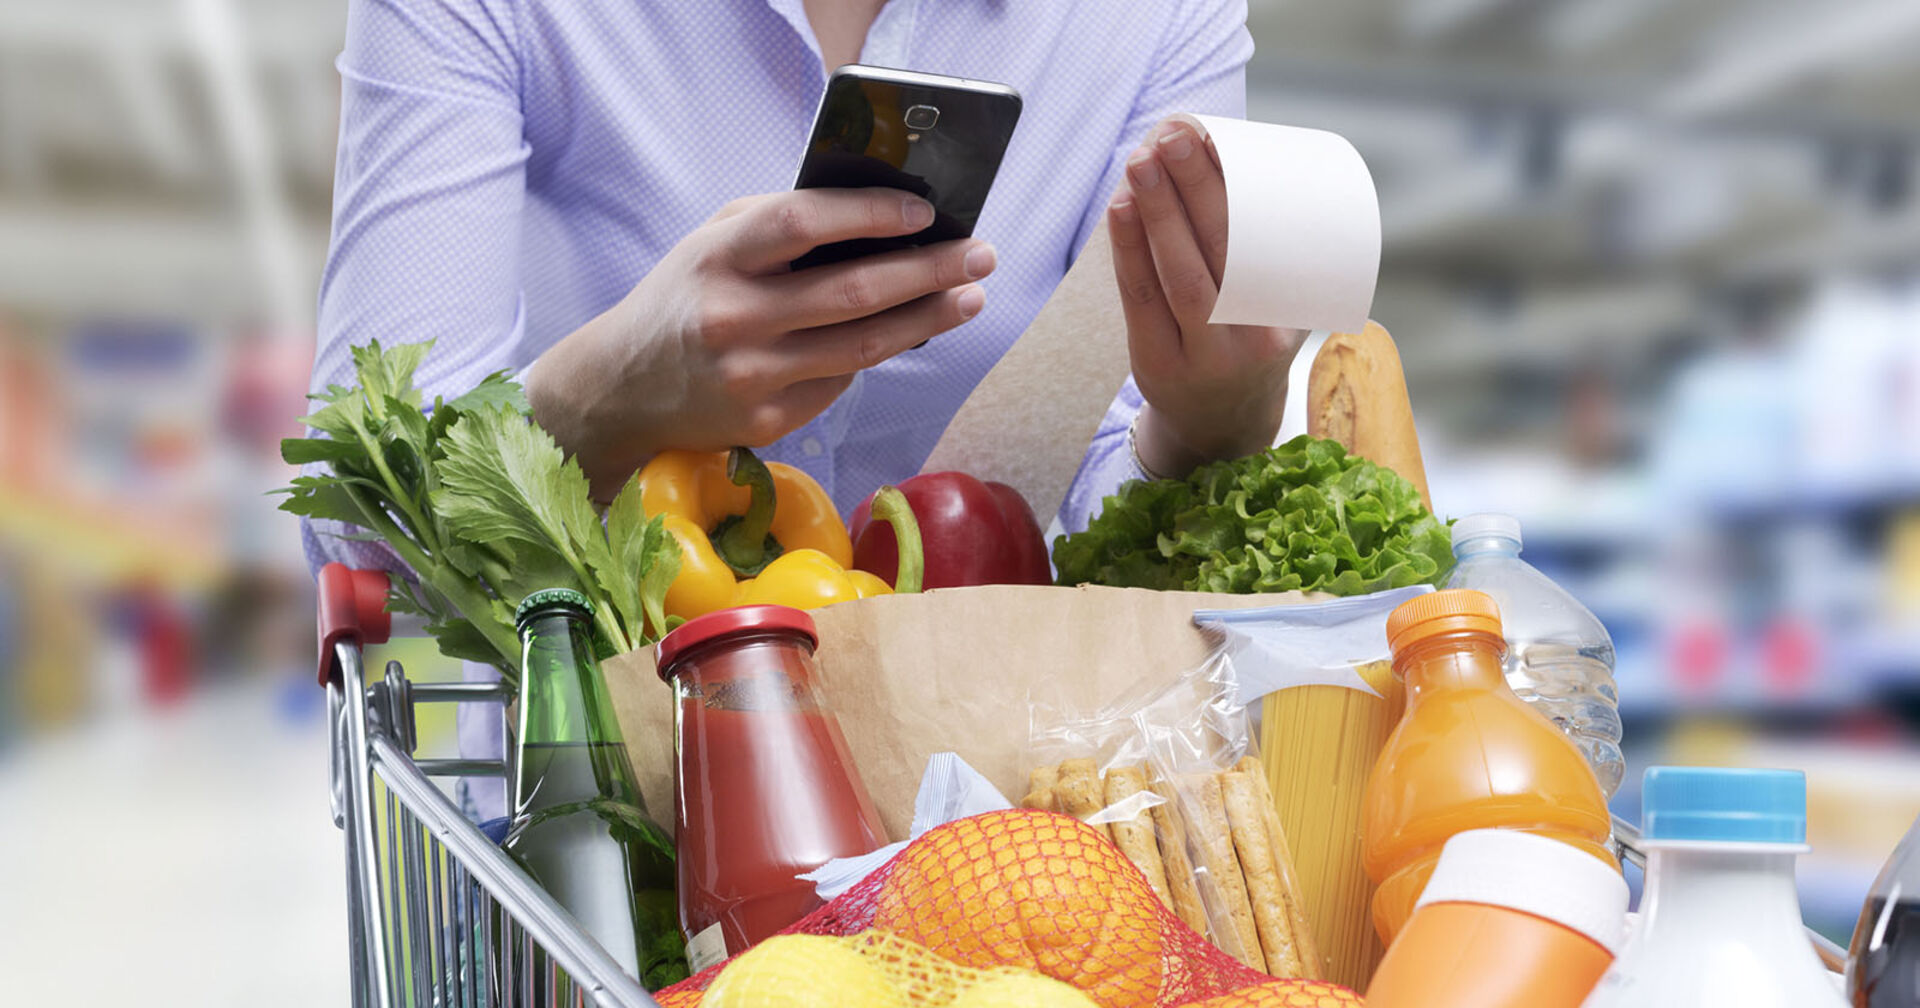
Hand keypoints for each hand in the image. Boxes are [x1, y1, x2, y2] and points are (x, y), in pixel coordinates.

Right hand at [528, 188, 995, 498]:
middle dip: (929, 271)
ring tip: (969, 297)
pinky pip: (841, 383)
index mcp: (717, 256)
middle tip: (980, 255)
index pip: (803, 223)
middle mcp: (732, 317)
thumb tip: (881, 214)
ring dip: (927, 319)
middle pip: (852, 292)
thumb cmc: (684, 298)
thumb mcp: (713, 243)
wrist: (622, 389)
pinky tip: (909, 332)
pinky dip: (878, 353)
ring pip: (862, 346)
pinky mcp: (766, 422)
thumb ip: (781, 223)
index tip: (925, 211)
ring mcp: (751, 377)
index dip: (871, 214)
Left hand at [1108, 118, 1308, 477]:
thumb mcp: (1272, 307)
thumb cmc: (1246, 342)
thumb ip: (1258, 249)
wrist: (1221, 422)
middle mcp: (1251, 338)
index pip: (1262, 244)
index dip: (1235, 189)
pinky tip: (1120, 208)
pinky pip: (1140, 298)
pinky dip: (1128, 249)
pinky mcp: (1156, 361)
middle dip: (1195, 188)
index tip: (1216, 138)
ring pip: (1180, 275)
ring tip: (1142, 161)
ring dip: (1158, 212)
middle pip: (1222, 253)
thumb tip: (1217, 155)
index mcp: (1288, 317)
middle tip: (1175, 135)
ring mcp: (1202, 354)